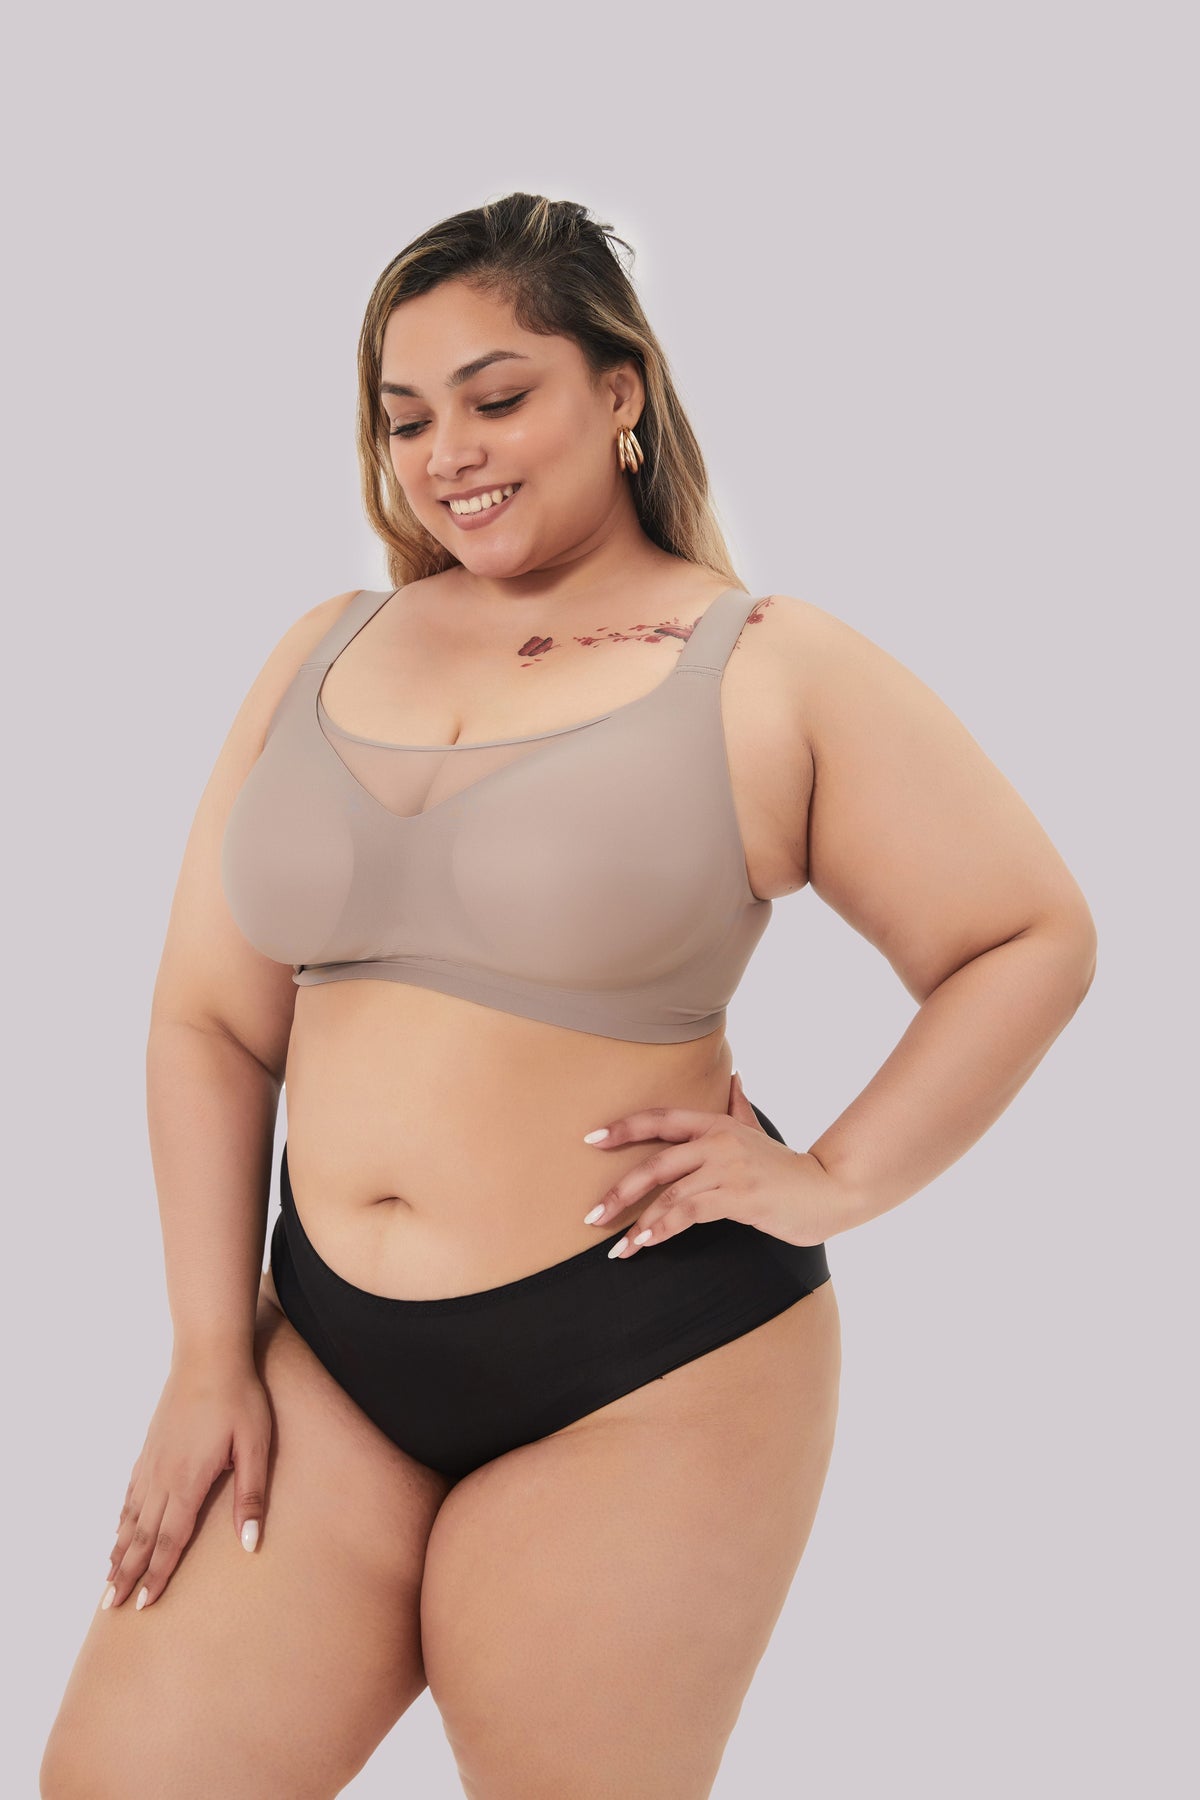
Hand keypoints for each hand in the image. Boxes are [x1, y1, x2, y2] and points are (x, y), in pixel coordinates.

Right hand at [100, 1353, 271, 1612]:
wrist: (209, 1356)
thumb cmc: (239, 1398)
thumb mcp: (256, 1446)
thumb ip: (251, 1496)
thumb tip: (251, 1543)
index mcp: (188, 1482)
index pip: (170, 1540)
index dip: (157, 1574)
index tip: (143, 1604)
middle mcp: (163, 1477)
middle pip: (142, 1536)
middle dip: (127, 1573)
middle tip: (112, 1605)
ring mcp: (152, 1461)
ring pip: (131, 1516)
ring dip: (120, 1549)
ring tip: (108, 1577)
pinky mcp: (150, 1447)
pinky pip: (130, 1492)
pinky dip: (122, 1517)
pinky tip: (119, 1528)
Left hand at [581, 1070, 834, 1256]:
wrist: (829, 1190)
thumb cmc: (789, 1169)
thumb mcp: (759, 1133)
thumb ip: (740, 1108)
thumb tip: (734, 1078)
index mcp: (718, 1124)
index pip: (661, 1119)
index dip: (624, 1127)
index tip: (591, 1139)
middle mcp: (718, 1142)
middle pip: (655, 1162)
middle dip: (619, 1191)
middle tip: (592, 1215)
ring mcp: (728, 1168)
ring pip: (669, 1194)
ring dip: (639, 1223)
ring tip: (618, 1247)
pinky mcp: (738, 1196)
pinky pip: (689, 1212)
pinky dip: (664, 1228)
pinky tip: (647, 1243)